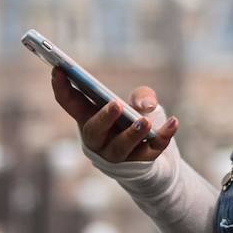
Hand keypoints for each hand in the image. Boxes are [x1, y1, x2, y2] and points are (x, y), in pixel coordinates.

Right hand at [52, 72, 178, 163]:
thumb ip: (141, 95)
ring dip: (132, 134)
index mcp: (90, 119)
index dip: (62, 88)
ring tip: (144, 121)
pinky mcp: (141, 162)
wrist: (153, 154)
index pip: (70, 104)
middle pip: (93, 132)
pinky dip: (163, 136)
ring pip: (119, 149)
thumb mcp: (137, 102)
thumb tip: (145, 104)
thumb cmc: (135, 122)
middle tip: (116, 104)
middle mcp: (99, 140)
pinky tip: (174, 122)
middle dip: (103, 118)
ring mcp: (118, 155)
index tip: (58, 69)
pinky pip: (151, 151)